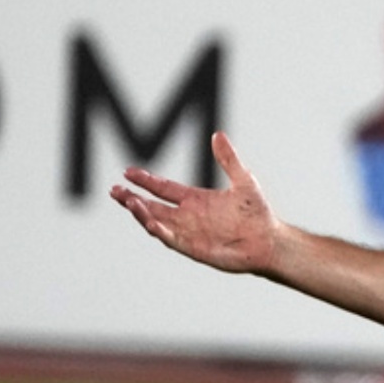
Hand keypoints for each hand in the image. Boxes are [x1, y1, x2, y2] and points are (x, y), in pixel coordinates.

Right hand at [110, 132, 278, 274]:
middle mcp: (188, 216)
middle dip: (132, 198)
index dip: (146, 180)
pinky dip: (159, 231)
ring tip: (128, 202)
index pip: (164, 188)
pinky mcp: (194, 248)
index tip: (127, 172)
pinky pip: (171, 239)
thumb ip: (228, 159)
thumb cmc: (258, 213)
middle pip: (153, 206)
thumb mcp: (243, 180)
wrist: (269, 241)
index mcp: (196, 199)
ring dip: (141, 213)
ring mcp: (189, 232)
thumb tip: (218, 134)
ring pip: (156, 221)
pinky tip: (149, 221)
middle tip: (114, 190)